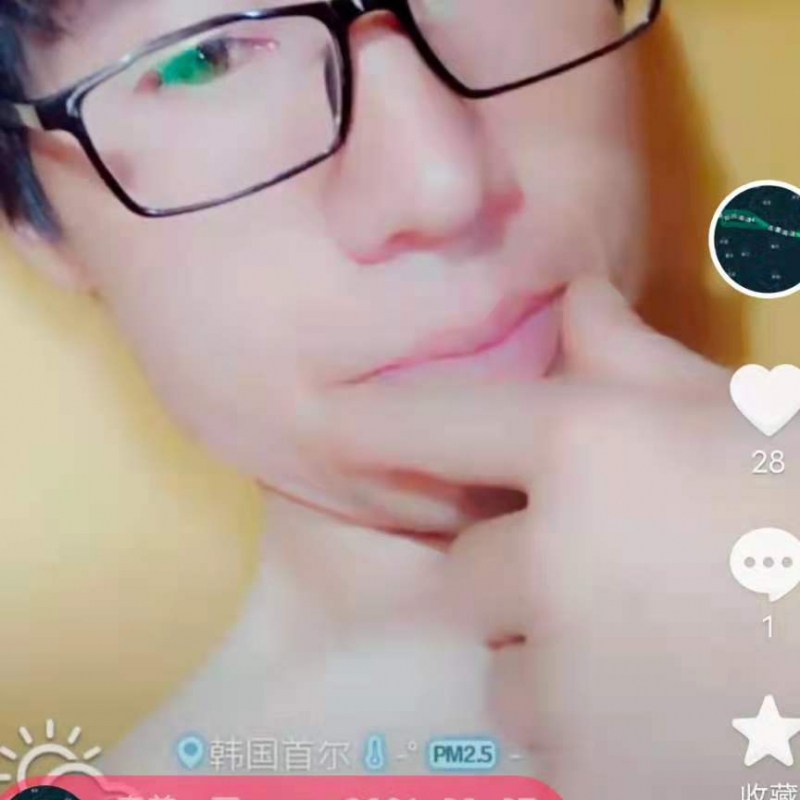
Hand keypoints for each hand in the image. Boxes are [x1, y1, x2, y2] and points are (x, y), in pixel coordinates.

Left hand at [314, 278, 798, 795]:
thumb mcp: (735, 415)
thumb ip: (634, 357)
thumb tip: (574, 298)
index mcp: (583, 451)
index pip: (430, 424)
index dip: (369, 421)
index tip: (325, 421)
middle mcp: (547, 560)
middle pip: (465, 569)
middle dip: (514, 572)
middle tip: (602, 575)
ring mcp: (562, 678)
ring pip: (498, 663)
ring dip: (547, 655)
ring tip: (643, 649)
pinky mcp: (584, 770)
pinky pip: (539, 733)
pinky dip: (581, 722)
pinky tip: (658, 704)